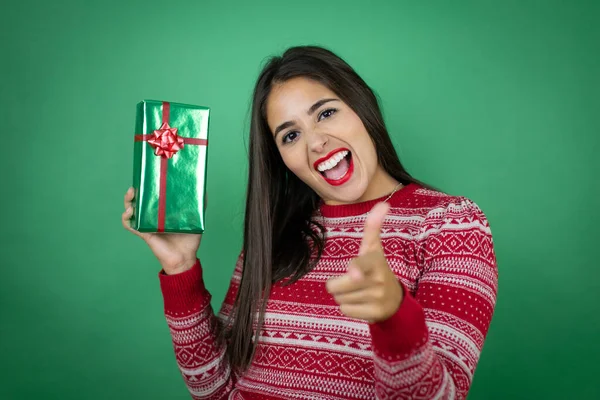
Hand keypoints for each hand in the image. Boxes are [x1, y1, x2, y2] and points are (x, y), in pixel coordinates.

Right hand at [121, 187, 201, 274]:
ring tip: (131, 194)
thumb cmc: (189, 240)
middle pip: (138, 202)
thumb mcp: (196, 219)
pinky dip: (126, 219)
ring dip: (128, 202)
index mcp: (162, 212)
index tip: (146, 178)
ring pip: (131, 211)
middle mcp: (152, 217)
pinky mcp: (144, 233)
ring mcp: (147, 225)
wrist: (185, 257)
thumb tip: (203, 190)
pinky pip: (130, 226)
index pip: (151, 197)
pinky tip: (129, 212)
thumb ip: (199, 207)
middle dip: (134, 192)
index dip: (146, 188)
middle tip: (136, 185)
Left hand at [325, 202, 403, 322]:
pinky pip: (345, 311)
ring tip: (358, 291)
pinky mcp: (375, 314)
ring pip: (340, 299)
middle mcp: (378, 280)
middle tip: (351, 280)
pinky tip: (361, 303)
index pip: (363, 263)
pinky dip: (348, 308)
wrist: (395, 299)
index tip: (354, 273)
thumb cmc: (376, 269)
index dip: (356, 268)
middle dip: (338, 284)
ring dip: (344, 296)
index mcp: (376, 261)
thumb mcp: (373, 248)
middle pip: (337, 286)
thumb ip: (373, 227)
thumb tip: (384, 203)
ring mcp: (377, 298)